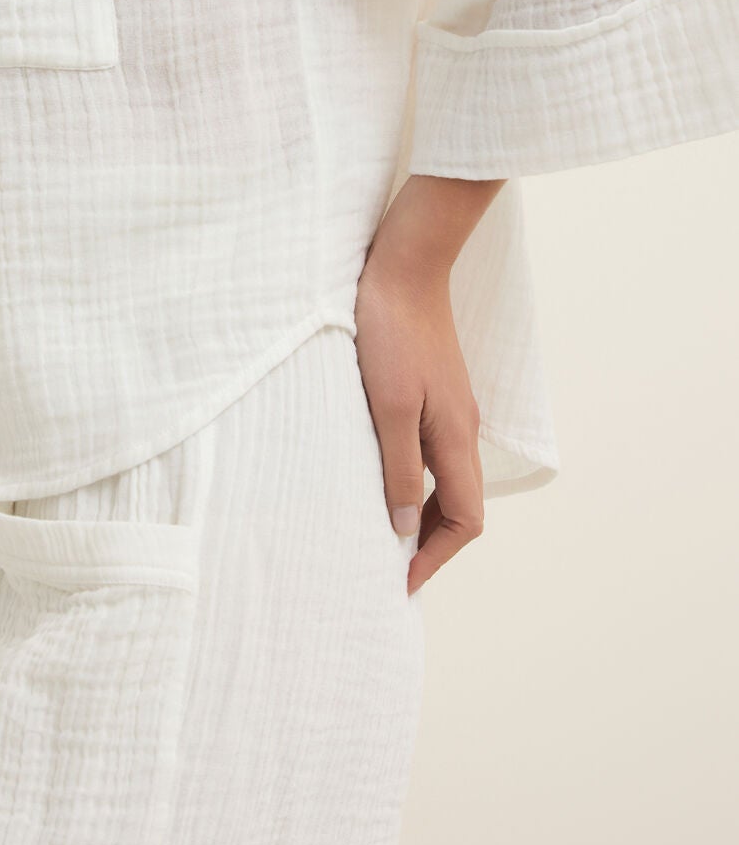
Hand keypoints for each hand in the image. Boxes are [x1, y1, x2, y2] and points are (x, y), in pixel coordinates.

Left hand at [353, 247, 484, 594]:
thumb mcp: (387, 406)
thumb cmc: (389, 330)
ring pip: (445, 479)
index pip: (465, 521)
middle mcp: (461, 428)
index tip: (400, 581)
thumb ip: (398, 468)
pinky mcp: (433, 390)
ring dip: (420, 510)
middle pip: (459, 505)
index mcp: (456, 437)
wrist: (403, 264)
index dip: (436, 557)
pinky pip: (431, 451)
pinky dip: (413, 477)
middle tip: (386, 566)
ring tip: (379, 529)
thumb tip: (404, 528)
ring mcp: (449, 408)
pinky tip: (379, 474)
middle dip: (429, 542)